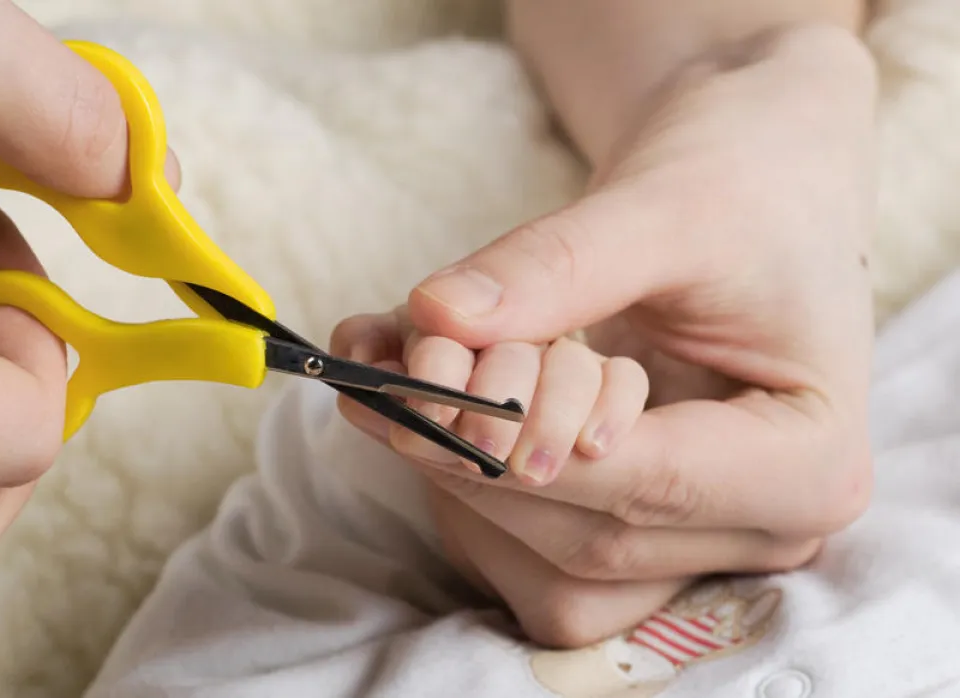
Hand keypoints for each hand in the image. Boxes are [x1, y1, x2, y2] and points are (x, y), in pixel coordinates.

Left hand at [334, 24, 876, 645]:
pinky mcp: (630, 522)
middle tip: (400, 363)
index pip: (650, 482)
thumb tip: (438, 315)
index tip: (417, 386)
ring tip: (407, 369)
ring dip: (459, 473)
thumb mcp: (659, 209)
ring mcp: (695, 538)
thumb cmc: (738, 187)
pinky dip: (460, 477)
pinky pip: (530, 544)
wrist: (748, 184)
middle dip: (476, 456)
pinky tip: (417, 397)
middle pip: (589, 538)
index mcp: (812, 461)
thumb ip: (555, 266)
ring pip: (545, 560)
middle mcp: (761, 526)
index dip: (520, 443)